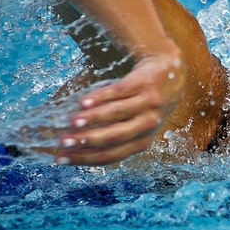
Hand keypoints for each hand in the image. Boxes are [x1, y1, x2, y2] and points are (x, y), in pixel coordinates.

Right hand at [54, 51, 184, 164]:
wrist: (170, 70)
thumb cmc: (145, 102)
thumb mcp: (136, 123)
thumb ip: (111, 133)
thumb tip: (71, 143)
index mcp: (142, 141)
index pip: (111, 155)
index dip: (85, 159)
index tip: (60, 158)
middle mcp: (148, 125)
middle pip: (114, 137)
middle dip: (87, 141)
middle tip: (63, 142)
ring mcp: (148, 103)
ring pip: (117, 114)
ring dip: (93, 119)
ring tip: (72, 122)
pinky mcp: (144, 83)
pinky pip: (120, 92)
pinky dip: (101, 97)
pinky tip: (84, 102)